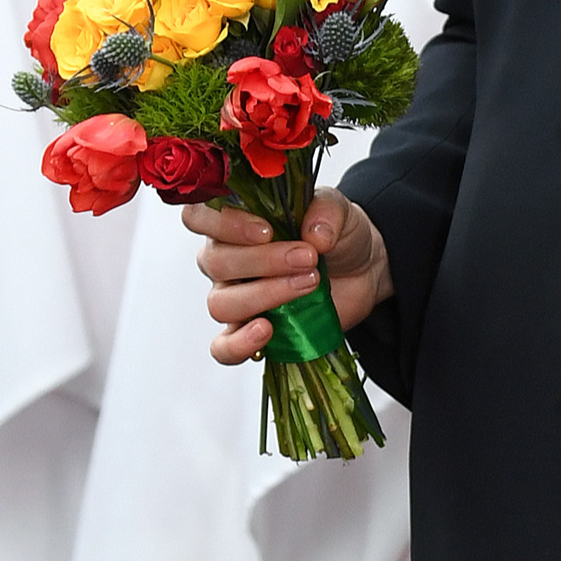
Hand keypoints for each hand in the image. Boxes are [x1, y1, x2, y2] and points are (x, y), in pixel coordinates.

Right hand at [181, 187, 392, 364]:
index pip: (199, 216)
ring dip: (264, 295)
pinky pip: (224, 347)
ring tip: (308, 284)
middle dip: (264, 261)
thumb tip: (315, 236)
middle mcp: (227, 260)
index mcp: (236, 223)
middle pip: (215, 262)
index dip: (225, 224)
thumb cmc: (338, 236)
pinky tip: (266, 331)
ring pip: (221, 303)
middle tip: (308, 258)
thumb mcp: (340, 213)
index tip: (267, 231)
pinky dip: (239, 343)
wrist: (361, 271)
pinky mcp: (252, 332)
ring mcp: (237, 298)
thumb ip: (326, 213)